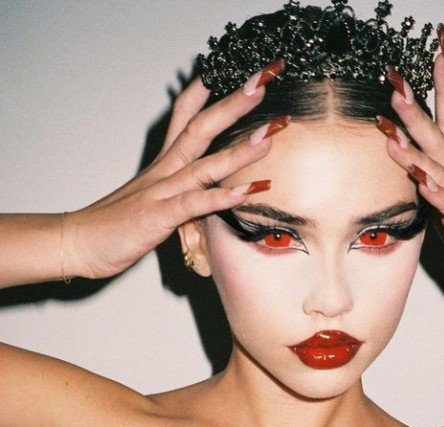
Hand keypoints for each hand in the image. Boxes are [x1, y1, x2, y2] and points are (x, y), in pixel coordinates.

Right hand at [65, 75, 277, 279]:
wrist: (79, 242)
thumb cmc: (116, 222)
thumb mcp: (153, 199)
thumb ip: (181, 190)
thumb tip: (208, 191)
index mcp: (163, 165)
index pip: (185, 118)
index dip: (205, 92)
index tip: (228, 71)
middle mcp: (164, 171)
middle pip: (201, 129)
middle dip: (232, 104)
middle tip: (261, 82)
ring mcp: (161, 192)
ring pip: (204, 165)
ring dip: (238, 150)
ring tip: (268, 135)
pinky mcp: (158, 216)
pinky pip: (193, 203)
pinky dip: (219, 196)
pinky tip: (245, 191)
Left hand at [380, 34, 443, 299]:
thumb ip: (427, 182)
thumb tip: (407, 165)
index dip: (438, 90)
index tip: (431, 58)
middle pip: (436, 135)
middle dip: (415, 107)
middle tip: (395, 81)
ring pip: (437, 167)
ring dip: (413, 146)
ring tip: (391, 126)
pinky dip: (435, 192)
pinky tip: (420, 179)